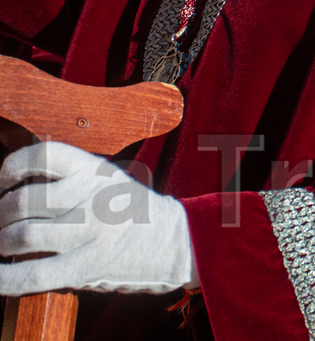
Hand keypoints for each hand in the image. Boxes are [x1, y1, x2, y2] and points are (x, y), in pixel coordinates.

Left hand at [0, 142, 197, 294]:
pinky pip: (34, 273)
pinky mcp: (88, 266)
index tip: (5, 180)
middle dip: (1, 213)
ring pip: (22, 236)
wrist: (177, 241)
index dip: (13, 166)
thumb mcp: (109, 181)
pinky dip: (7, 277)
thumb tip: (18, 188)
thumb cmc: (135, 212)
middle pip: (23, 200)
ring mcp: (90, 232)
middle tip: (2, 220)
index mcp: (97, 171)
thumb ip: (71, 179)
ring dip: (2, 242)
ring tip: (4, 244)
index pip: (44, 154)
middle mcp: (92, 197)